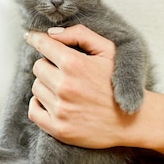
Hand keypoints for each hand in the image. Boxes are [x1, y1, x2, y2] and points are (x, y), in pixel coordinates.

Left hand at [25, 25, 163, 156]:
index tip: (31, 38)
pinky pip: (33, 111)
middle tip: (63, 71)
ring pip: (36, 88)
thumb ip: (80, 34)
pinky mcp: (59, 129)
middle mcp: (65, 86)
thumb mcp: (108, 50)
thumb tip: (51, 33)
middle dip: (48, 65)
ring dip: (46, 85)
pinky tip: (51, 102)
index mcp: (75, 64)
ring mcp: (61, 109)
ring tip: (64, 88)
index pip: (43, 45)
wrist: (132, 120)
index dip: (37, 39)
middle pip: (38, 67)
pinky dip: (38, 104)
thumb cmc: (118, 82)